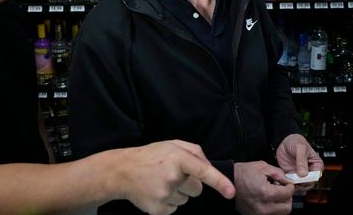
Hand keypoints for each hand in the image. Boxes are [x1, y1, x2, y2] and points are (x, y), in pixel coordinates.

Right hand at [117, 140, 234, 214]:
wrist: (122, 171)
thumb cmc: (151, 157)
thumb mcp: (172, 145)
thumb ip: (195, 152)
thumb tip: (210, 168)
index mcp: (177, 158)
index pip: (202, 171)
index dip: (219, 182)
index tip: (231, 192)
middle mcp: (172, 176)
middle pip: (198, 190)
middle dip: (189, 184)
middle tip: (172, 175)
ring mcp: (164, 195)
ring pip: (186, 200)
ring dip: (178, 193)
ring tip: (161, 182)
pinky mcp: (158, 209)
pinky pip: (175, 209)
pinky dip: (168, 203)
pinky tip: (156, 192)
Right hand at [234, 161, 293, 214]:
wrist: (228, 181)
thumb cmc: (242, 173)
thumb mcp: (262, 167)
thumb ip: (278, 173)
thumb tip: (288, 181)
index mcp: (265, 192)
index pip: (288, 194)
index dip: (290, 187)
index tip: (288, 184)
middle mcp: (262, 206)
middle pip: (287, 208)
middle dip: (287, 198)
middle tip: (283, 190)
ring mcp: (258, 213)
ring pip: (279, 213)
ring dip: (280, 204)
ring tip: (273, 194)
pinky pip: (270, 214)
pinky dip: (272, 207)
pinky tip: (267, 198)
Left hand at [275, 134, 323, 191]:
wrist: (284, 141)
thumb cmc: (295, 142)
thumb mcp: (300, 148)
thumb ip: (302, 160)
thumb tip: (304, 173)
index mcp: (316, 164)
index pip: (316, 176)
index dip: (309, 179)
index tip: (302, 178)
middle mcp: (310, 171)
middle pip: (309, 183)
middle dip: (301, 184)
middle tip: (294, 181)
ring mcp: (301, 174)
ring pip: (301, 186)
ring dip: (295, 185)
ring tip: (289, 181)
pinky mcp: (293, 176)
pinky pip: (293, 184)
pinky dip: (289, 184)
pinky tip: (285, 180)